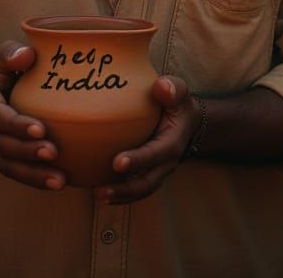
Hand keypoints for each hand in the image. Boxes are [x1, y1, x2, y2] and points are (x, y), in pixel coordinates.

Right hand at [0, 42, 65, 191]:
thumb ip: (10, 53)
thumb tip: (28, 56)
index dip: (16, 125)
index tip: (40, 129)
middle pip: (2, 145)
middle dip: (27, 153)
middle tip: (54, 153)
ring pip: (6, 165)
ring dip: (33, 175)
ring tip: (59, 180)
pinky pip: (12, 171)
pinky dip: (33, 179)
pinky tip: (56, 183)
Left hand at [94, 75, 197, 205]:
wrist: (185, 121)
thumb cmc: (176, 102)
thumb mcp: (178, 92)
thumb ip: (171, 89)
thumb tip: (161, 86)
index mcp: (172, 143)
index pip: (155, 154)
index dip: (138, 160)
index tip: (117, 163)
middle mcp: (165, 163)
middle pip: (146, 182)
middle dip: (124, 189)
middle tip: (101, 191)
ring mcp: (156, 172)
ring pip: (139, 190)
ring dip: (119, 196)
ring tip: (97, 196)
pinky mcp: (147, 174)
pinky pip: (133, 189)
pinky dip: (118, 194)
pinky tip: (98, 192)